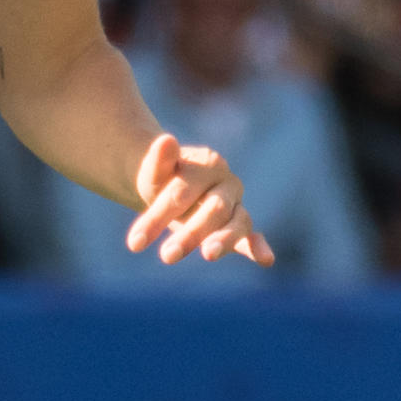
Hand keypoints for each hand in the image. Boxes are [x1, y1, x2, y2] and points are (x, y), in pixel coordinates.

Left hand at [123, 132, 276, 267]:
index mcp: (210, 163)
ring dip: (224, 239)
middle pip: (213, 209)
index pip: (183, 191)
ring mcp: (236, 206)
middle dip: (190, 234)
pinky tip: (266, 260)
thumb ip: (160, 158)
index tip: (134, 242)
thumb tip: (165, 140)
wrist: (170, 184)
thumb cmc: (161, 179)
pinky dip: (259, 247)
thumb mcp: (154, 170)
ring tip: (208, 255)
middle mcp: (229, 184)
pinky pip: (251, 237)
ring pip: (238, 223)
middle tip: (166, 256)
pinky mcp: (238, 227)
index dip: (157, 217)